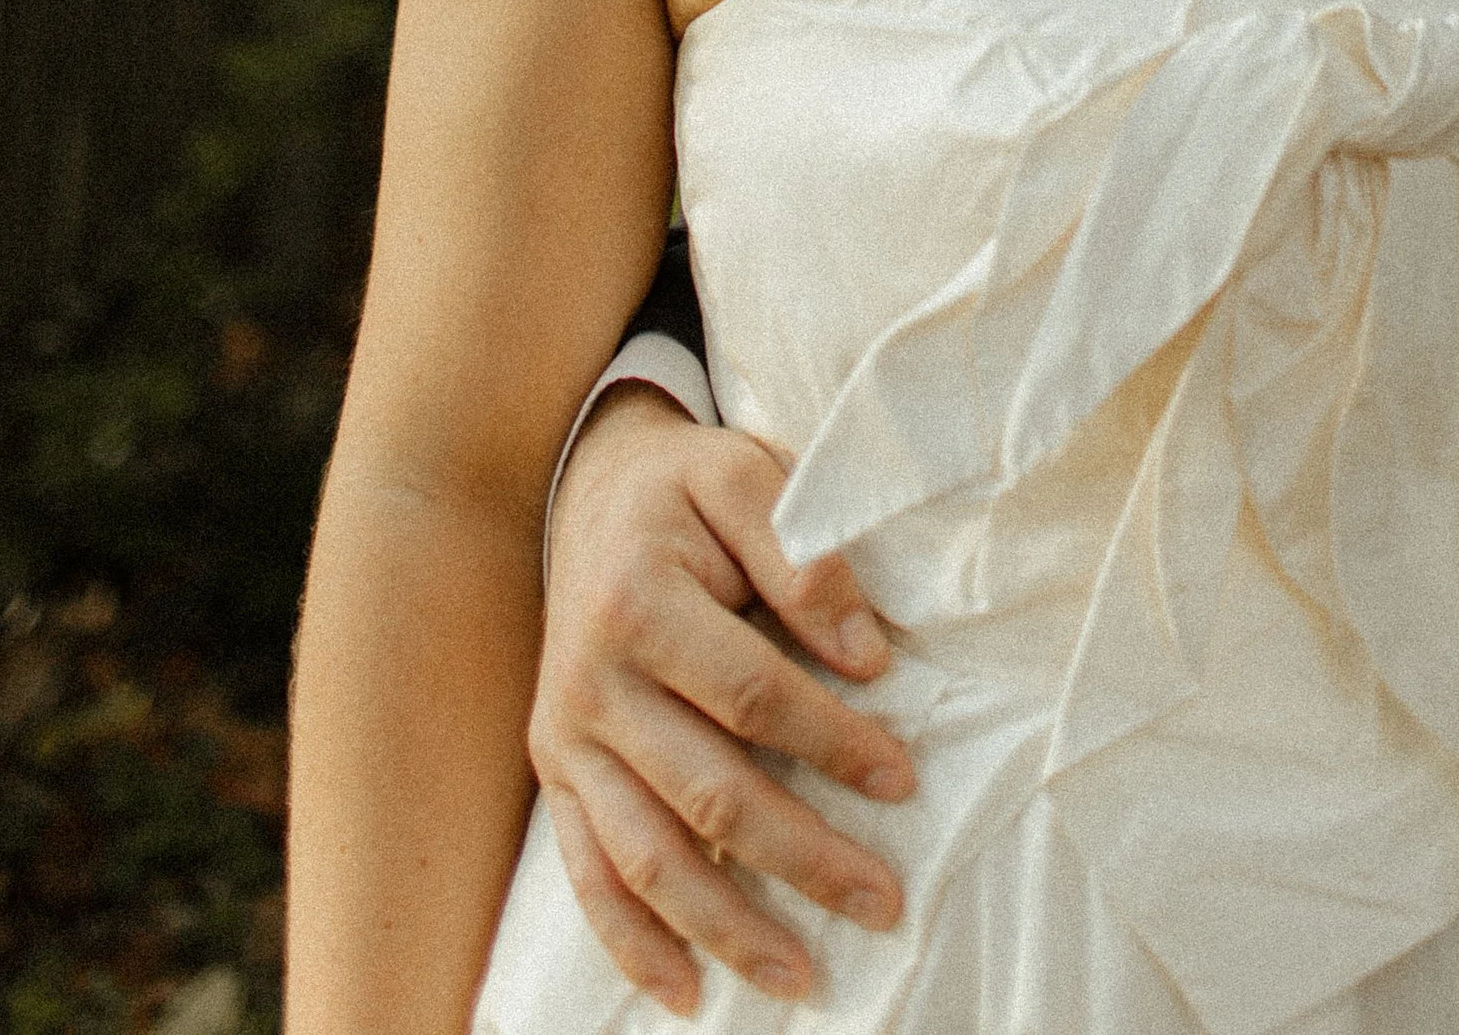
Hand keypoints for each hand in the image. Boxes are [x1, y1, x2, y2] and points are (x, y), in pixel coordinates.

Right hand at [528, 388, 916, 1011]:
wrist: (587, 486)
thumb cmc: (682, 487)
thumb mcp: (743, 476)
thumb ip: (804, 558)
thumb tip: (868, 657)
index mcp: (638, 603)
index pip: (751, 695)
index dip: (831, 740)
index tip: (902, 778)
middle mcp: (590, 682)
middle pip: (708, 791)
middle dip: (802, 856)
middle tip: (884, 901)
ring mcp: (566, 737)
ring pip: (647, 857)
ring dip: (725, 927)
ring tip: (802, 975)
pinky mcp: (556, 771)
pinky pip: (588, 874)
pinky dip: (631, 943)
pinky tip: (685, 993)